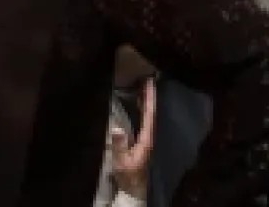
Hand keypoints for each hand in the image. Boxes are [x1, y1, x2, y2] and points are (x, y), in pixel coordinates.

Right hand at [110, 78, 155, 198]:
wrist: (134, 190)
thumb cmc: (129, 176)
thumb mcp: (122, 163)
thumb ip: (120, 146)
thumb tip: (116, 128)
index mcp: (147, 140)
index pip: (150, 115)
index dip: (150, 98)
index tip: (149, 83)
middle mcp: (150, 136)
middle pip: (152, 112)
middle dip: (150, 95)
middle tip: (146, 77)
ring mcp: (148, 138)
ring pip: (149, 115)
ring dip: (147, 100)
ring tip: (143, 85)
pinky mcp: (144, 141)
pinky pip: (145, 120)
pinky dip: (143, 109)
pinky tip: (139, 103)